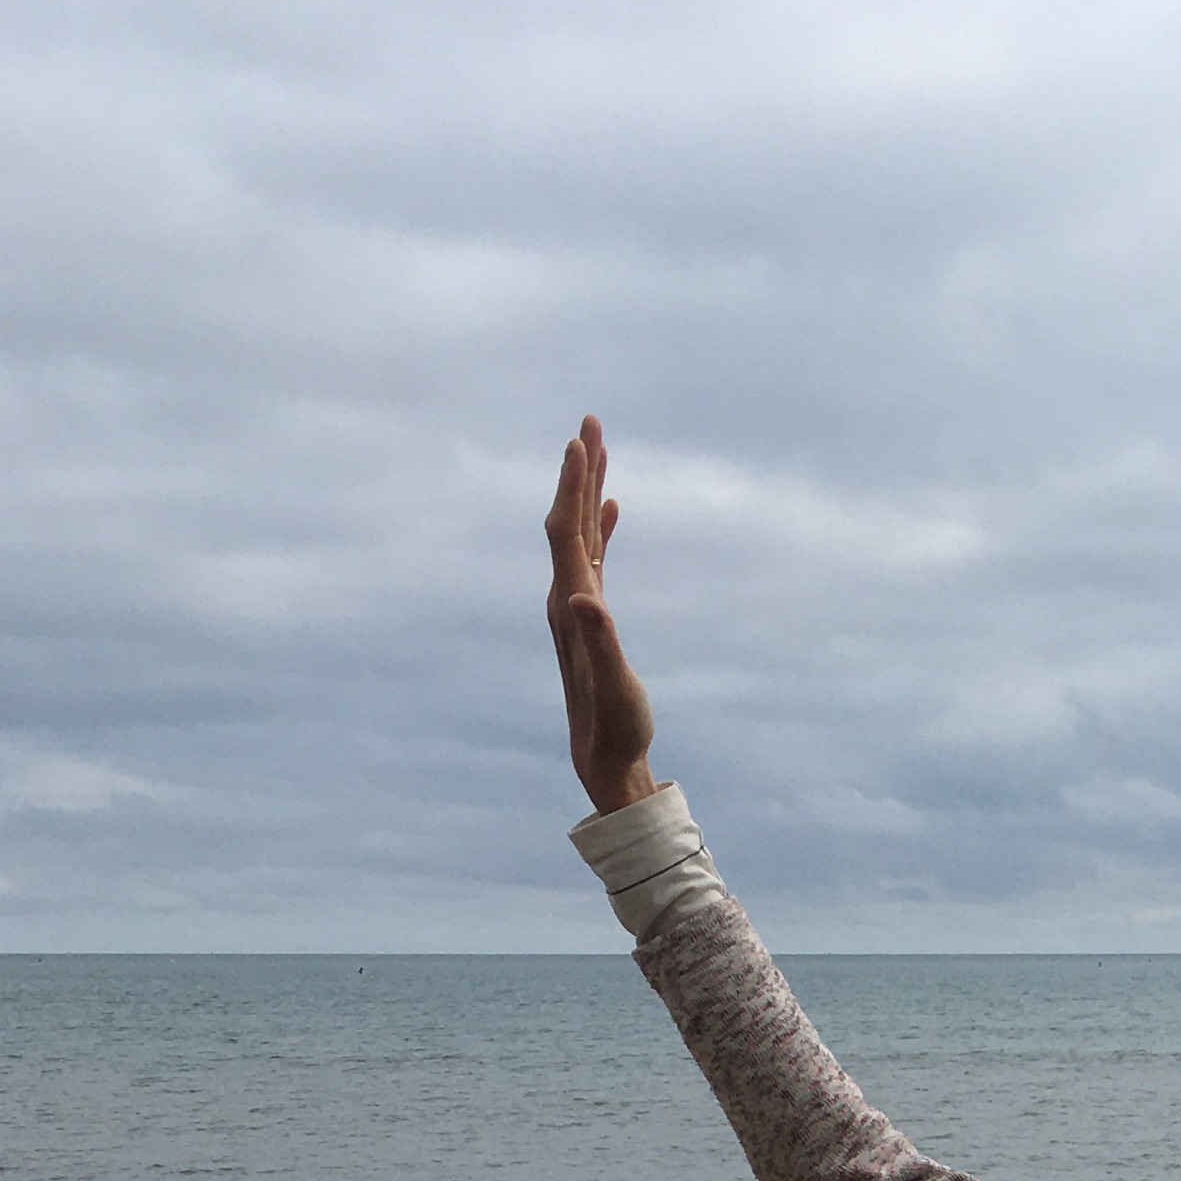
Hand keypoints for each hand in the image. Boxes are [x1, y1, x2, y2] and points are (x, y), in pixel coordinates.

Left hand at [546, 415, 656, 815]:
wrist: (603, 759)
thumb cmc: (615, 727)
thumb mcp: (613, 687)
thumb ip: (601, 641)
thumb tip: (584, 597)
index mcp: (570, 608)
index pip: (565, 533)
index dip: (572, 487)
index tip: (580, 441)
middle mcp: (566, 600)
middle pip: (567, 521)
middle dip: (579, 471)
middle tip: (590, 421)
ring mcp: (576, 606)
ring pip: (578, 534)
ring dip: (586, 490)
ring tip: (598, 446)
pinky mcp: (590, 616)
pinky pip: (592, 556)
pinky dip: (598, 526)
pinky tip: (609, 507)